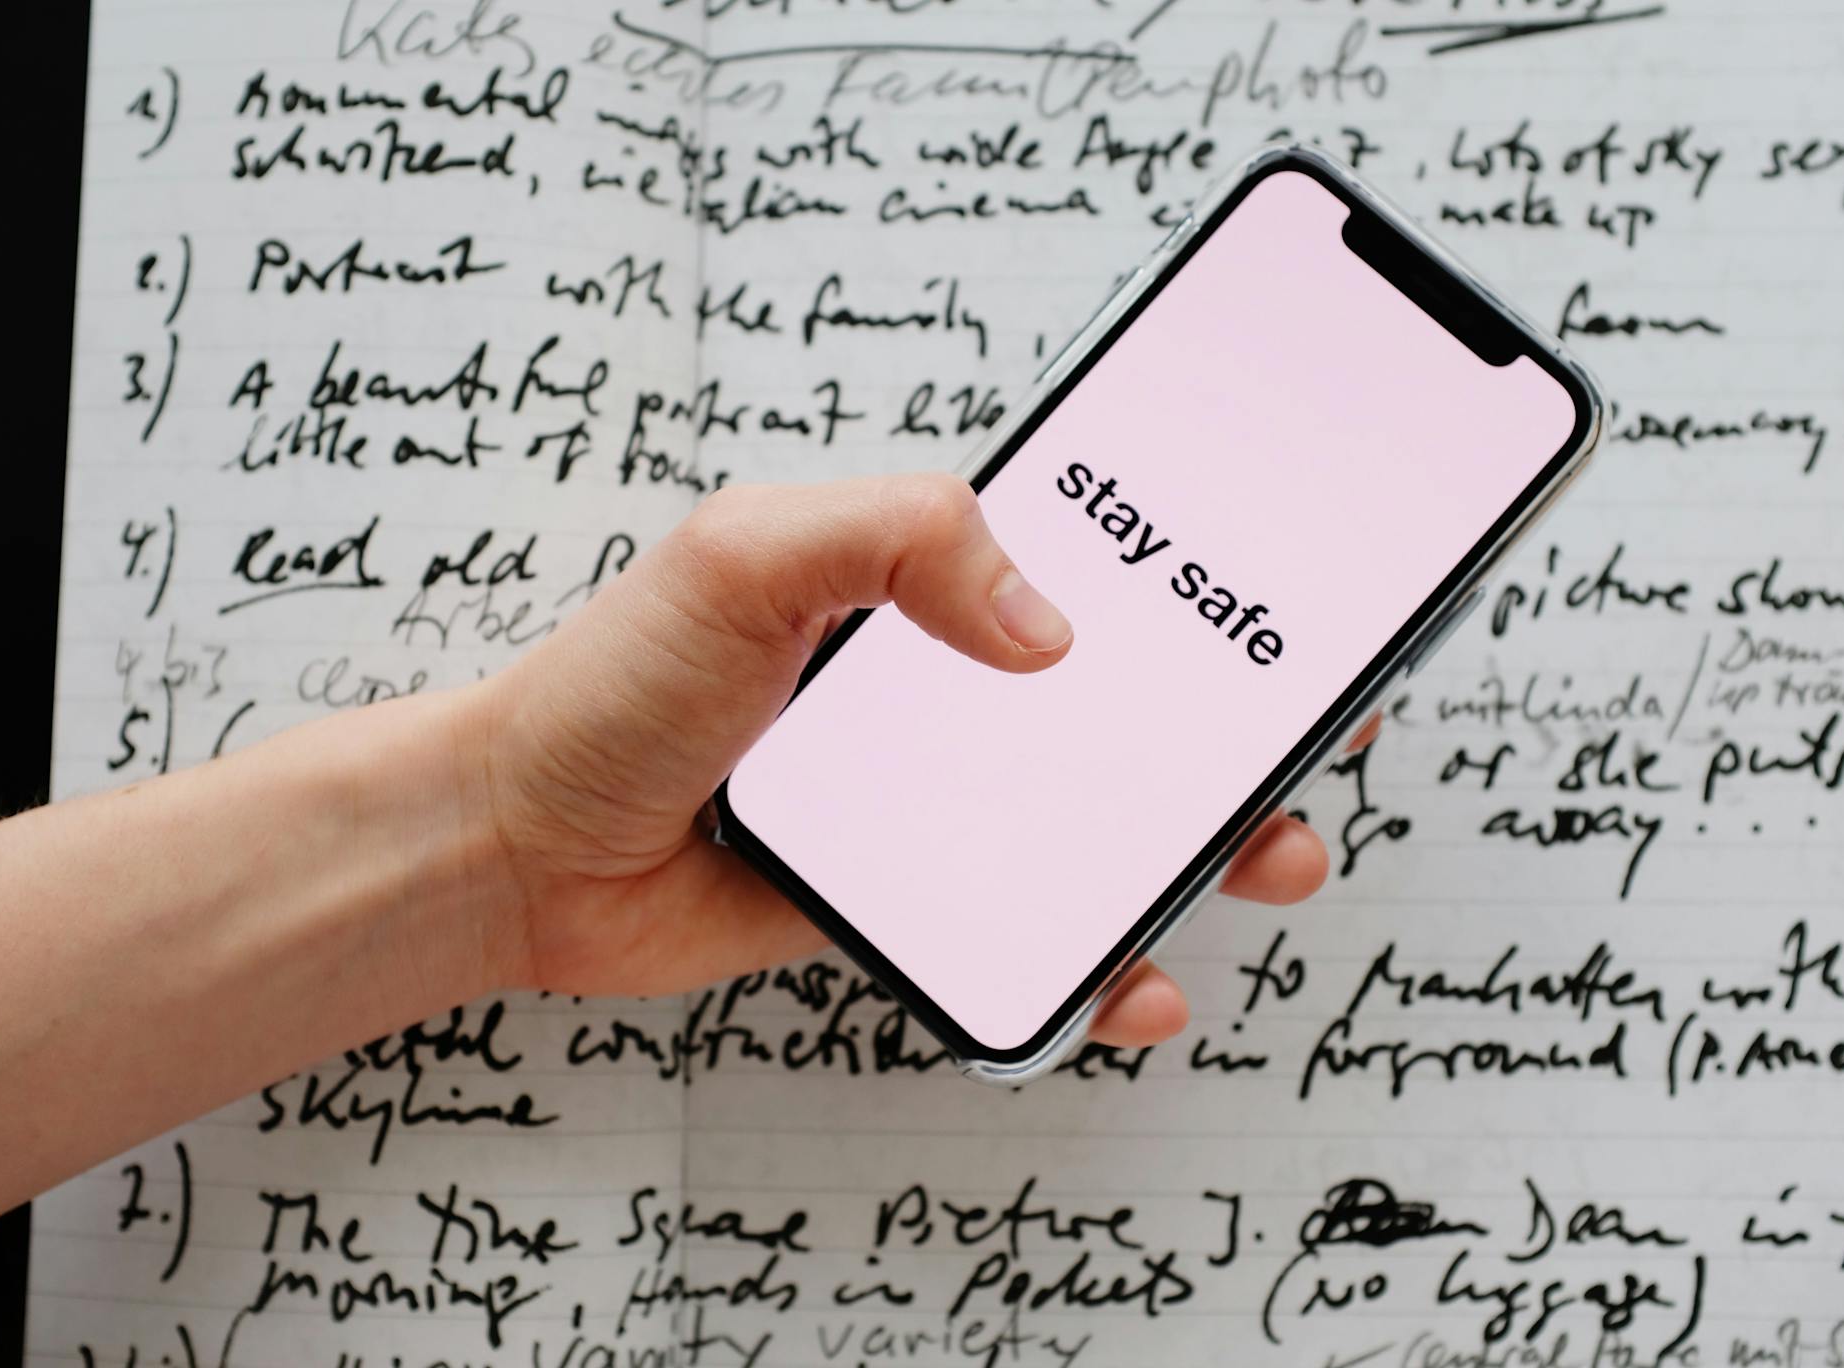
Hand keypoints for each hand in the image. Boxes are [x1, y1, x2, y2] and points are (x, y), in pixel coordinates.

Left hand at [470, 474, 1375, 1048]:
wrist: (521, 848)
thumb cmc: (613, 686)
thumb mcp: (746, 555)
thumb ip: (895, 540)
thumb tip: (1049, 631)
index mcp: (919, 581)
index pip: (1092, 553)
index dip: (1200, 564)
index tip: (1296, 578)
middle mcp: (942, 683)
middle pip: (1129, 696)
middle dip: (1241, 713)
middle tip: (1323, 729)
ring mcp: (931, 795)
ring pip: (1102, 817)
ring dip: (1203, 840)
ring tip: (1269, 858)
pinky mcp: (909, 893)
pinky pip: (1030, 923)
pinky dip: (1097, 957)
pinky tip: (1136, 978)